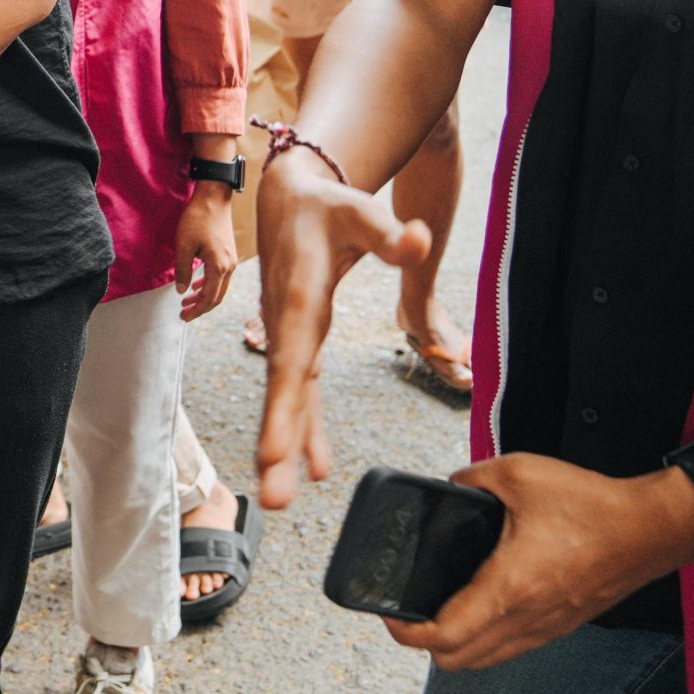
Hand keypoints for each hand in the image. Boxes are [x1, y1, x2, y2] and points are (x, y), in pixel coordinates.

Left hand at [172, 184, 237, 320]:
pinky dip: (209, 284)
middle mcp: (229, 266)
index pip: (209, 298)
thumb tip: (181, 291)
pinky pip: (220, 276)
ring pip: (219, 287)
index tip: (183, 316)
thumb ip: (182, 270)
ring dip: (204, 296)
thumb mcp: (183, 245)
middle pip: (217, 297)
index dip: (196, 310)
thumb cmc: (198, 218)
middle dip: (200, 307)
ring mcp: (231, 260)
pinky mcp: (228, 253)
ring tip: (187, 301)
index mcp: (219, 266)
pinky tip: (196, 285)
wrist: (213, 197)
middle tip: (183, 313)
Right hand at [254, 152, 433, 509]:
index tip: (274, 453)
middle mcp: (289, 323)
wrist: (290, 197)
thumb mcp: (359, 211)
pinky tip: (316, 462)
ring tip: (281, 495)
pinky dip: (305, 425)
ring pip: (289, 395)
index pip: (292, 359)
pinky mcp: (301, 339)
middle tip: (275, 497)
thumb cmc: (327, 205)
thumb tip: (419, 242)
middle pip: (284, 389)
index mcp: (300, 296)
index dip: (282, 408)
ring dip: (287, 442)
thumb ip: (388, 233)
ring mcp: (293, 335)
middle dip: (279, 442)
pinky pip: (301, 390)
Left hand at [386, 455, 693, 670]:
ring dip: (454, 643)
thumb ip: (471, 478)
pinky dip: (484, 638)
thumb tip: (450, 485)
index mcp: (510, 587)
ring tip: (435, 607)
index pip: (445, 636)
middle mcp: (527, 619)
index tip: (389, 611)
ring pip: (485, 659)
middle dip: (423, 640)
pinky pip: (510, 647)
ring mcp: (546, 628)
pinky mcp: (561, 625)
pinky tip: (478, 605)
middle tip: (408, 607)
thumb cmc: (593, 505)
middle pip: (458, 660)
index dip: (406, 631)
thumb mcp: (519, 473)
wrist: (652, 528)